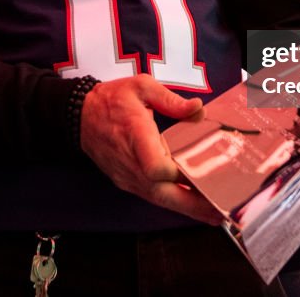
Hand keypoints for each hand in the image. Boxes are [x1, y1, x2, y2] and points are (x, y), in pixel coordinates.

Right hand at [80, 75, 222, 224]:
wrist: (79, 116)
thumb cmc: (112, 100)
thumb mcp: (141, 87)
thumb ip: (171, 100)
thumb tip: (198, 108)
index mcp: (135, 135)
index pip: (155, 167)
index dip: (176, 172)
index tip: (195, 166)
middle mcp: (130, 162)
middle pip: (162, 193)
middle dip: (192, 205)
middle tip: (219, 211)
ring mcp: (127, 176)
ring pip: (158, 199)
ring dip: (186, 208)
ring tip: (213, 212)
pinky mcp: (127, 181)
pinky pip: (152, 196)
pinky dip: (173, 201)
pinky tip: (192, 203)